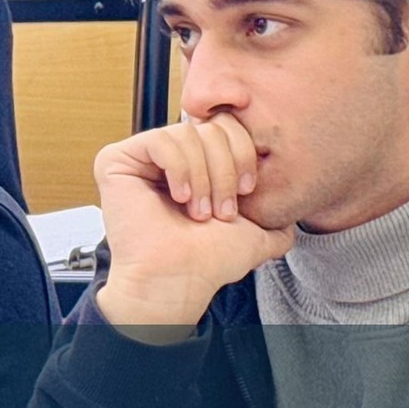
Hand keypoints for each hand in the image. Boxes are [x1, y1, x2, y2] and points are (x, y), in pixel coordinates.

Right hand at [92, 115, 294, 330]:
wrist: (179, 280)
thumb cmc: (208, 260)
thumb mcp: (255, 235)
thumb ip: (276, 224)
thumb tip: (291, 225)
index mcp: (198, 164)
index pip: (229, 128)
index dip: (243, 155)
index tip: (246, 192)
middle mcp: (170, 158)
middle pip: (212, 127)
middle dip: (224, 170)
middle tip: (219, 210)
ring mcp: (142, 158)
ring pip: (188, 133)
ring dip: (203, 176)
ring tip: (198, 211)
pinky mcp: (117, 161)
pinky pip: (160, 139)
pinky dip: (179, 169)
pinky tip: (179, 196)